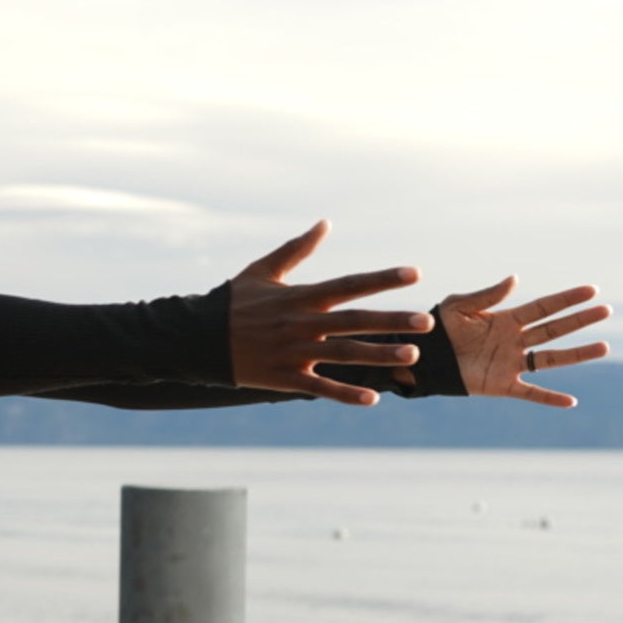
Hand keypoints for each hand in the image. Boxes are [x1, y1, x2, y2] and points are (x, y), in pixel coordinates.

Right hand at [229, 219, 431, 406]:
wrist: (196, 338)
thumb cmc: (232, 303)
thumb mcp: (262, 271)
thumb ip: (296, 249)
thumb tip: (325, 223)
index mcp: (299, 297)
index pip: (348, 285)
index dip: (381, 279)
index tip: (415, 274)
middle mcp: (301, 324)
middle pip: (354, 321)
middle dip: (392, 321)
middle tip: (426, 322)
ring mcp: (293, 352)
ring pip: (343, 354)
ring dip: (378, 355)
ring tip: (411, 356)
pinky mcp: (283, 377)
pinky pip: (318, 387)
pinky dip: (344, 394)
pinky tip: (372, 399)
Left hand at [436, 277, 611, 406]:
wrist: (421, 357)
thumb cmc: (437, 329)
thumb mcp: (458, 307)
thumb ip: (486, 296)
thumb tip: (515, 279)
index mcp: (506, 320)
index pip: (543, 307)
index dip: (566, 299)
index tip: (591, 290)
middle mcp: (514, 340)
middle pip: (554, 329)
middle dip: (579, 320)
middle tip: (606, 310)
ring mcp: (511, 363)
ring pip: (551, 358)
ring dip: (577, 354)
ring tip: (603, 347)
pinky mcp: (501, 385)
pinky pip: (530, 392)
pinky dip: (549, 398)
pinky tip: (570, 401)